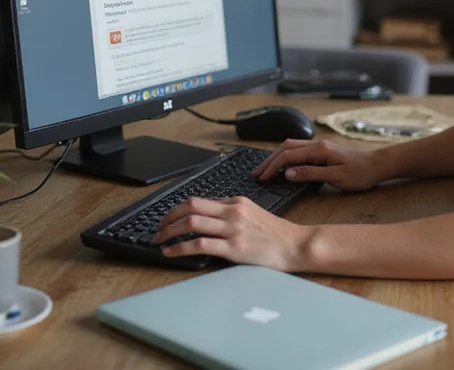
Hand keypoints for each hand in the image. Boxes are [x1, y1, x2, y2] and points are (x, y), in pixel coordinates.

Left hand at [152, 196, 309, 269]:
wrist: (295, 245)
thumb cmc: (276, 233)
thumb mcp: (253, 214)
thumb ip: (231, 213)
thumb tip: (208, 216)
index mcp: (236, 202)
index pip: (198, 200)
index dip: (177, 210)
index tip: (167, 219)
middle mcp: (232, 211)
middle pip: (190, 206)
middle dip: (168, 217)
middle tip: (157, 228)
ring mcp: (232, 229)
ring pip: (191, 223)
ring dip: (169, 231)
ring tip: (159, 240)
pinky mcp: (234, 248)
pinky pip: (199, 245)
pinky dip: (180, 248)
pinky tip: (171, 252)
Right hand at [251, 139, 383, 191]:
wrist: (378, 165)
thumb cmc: (360, 173)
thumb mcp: (335, 177)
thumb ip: (310, 174)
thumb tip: (287, 173)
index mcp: (319, 150)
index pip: (288, 155)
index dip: (273, 166)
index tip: (263, 178)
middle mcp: (317, 145)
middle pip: (286, 148)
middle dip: (270, 160)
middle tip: (257, 173)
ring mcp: (320, 147)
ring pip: (291, 147)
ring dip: (277, 157)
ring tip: (266, 169)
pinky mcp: (323, 151)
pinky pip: (299, 151)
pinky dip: (286, 157)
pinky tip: (283, 165)